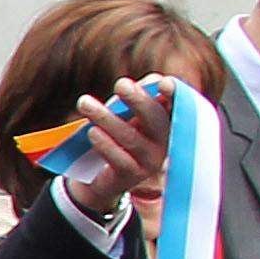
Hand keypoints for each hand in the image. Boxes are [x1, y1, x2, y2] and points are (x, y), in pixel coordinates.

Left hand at [53, 76, 171, 219]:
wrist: (98, 175)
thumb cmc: (115, 133)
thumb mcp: (125, 111)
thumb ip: (135, 95)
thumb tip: (143, 83)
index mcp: (167, 120)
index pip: (175, 104)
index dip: (174, 93)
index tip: (164, 83)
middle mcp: (165, 142)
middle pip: (155, 120)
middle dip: (138, 100)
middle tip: (120, 84)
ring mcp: (151, 161)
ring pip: (131, 138)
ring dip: (106, 118)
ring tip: (84, 102)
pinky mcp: (132, 176)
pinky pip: (120, 160)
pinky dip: (105, 144)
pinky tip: (92, 131)